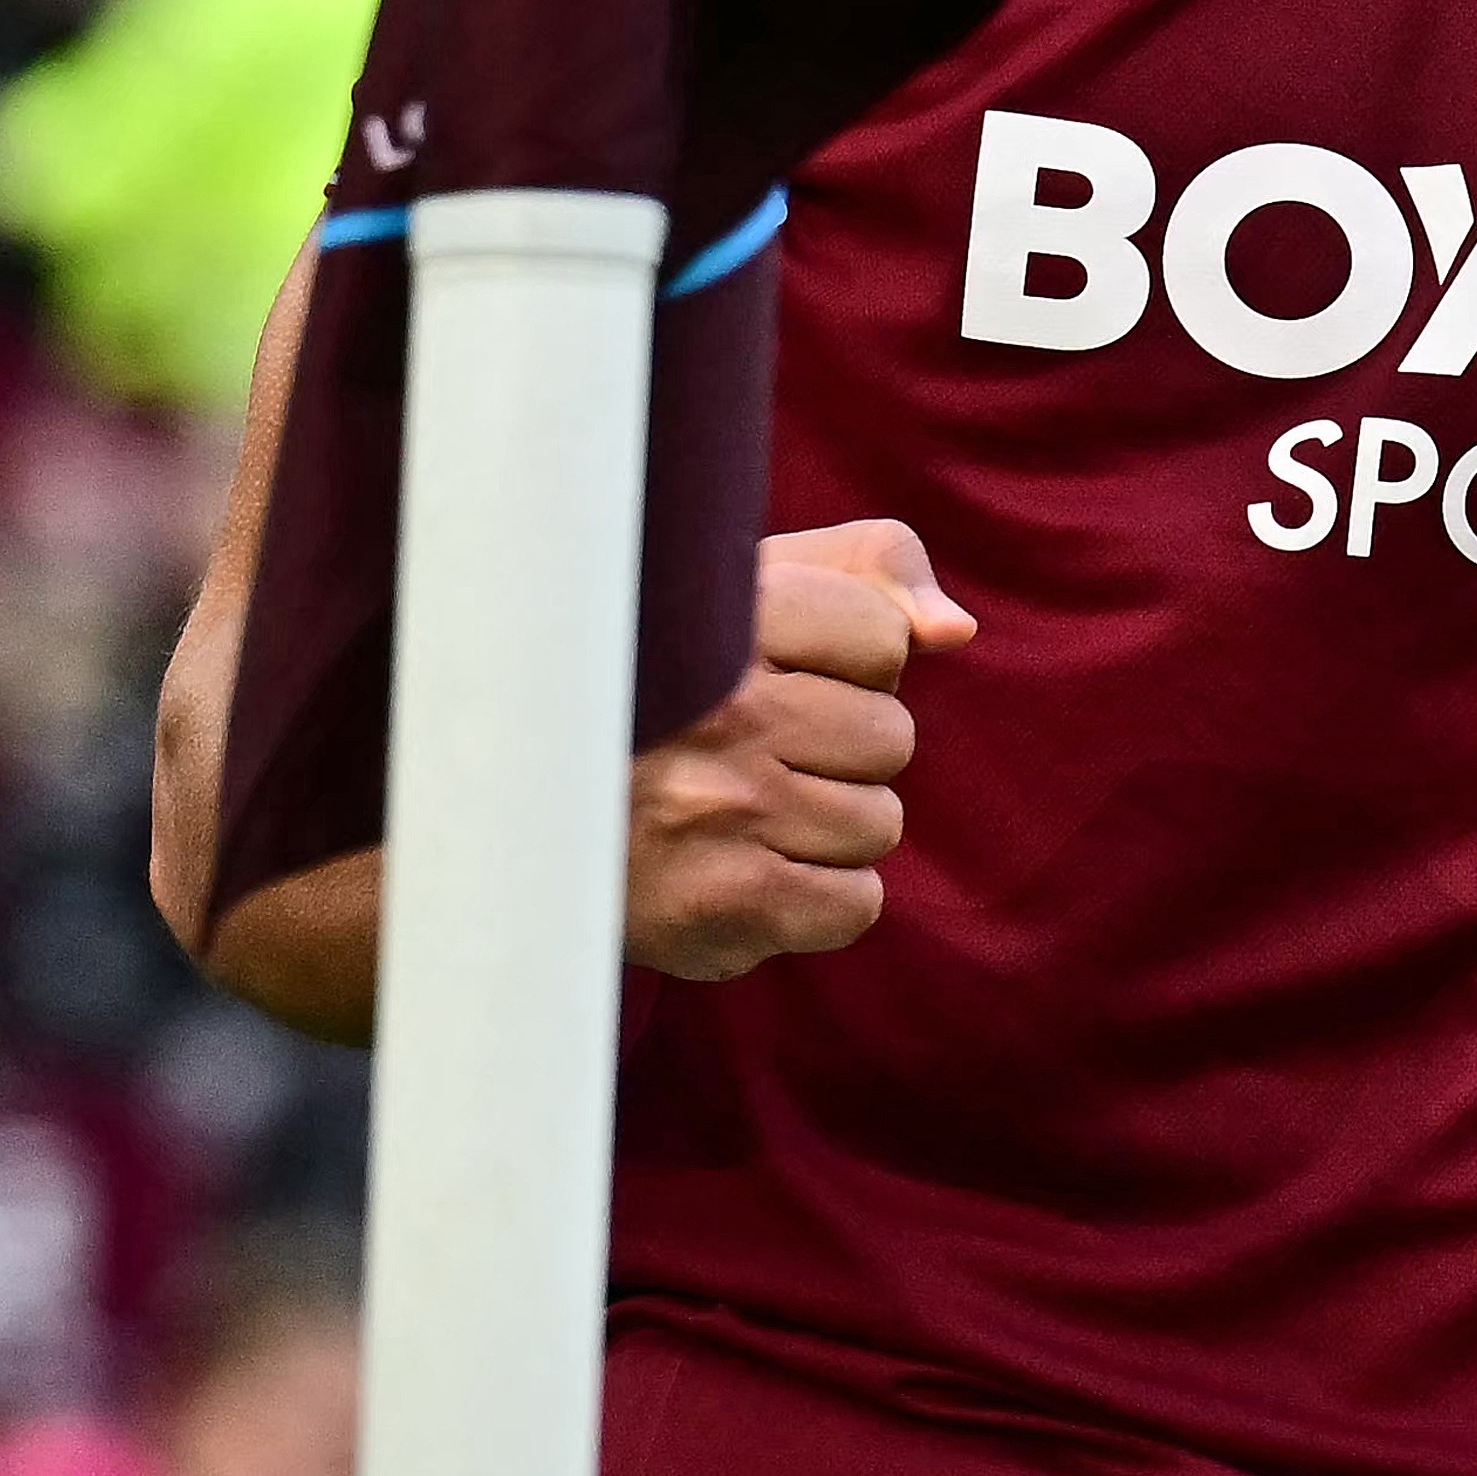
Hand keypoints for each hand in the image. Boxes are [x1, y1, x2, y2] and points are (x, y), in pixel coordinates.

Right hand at [623, 520, 970, 979]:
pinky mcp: (722, 906)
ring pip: (878, 823)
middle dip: (842, 748)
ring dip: (827, 825)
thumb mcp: (748, 588)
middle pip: (891, 736)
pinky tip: (747, 870)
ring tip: (740, 813)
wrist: (523, 815)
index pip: (882, 638)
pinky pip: (855, 904)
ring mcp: (720, 812)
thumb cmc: (668, 685)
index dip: (850, 663)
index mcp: (722, 618)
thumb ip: (870, 571)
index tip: (778, 673)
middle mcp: (721, 712)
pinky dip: (817, 899)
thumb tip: (953, 630)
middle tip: (753, 754)